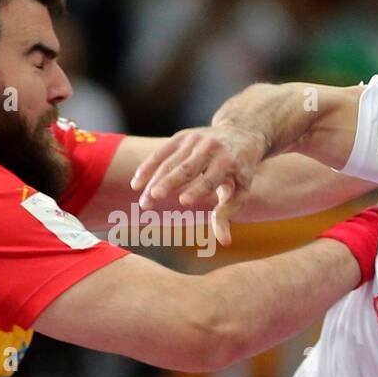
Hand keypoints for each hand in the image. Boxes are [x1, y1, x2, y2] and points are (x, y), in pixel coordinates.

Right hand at [130, 117, 270, 245]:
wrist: (239, 133)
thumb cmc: (239, 170)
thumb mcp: (241, 191)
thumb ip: (227, 214)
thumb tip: (224, 242)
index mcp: (228, 162)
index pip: (210, 178)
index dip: (197, 189)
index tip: (183, 201)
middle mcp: (210, 148)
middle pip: (185, 168)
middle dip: (166, 184)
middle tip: (150, 201)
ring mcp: (194, 140)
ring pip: (169, 162)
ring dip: (153, 182)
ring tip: (143, 202)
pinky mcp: (181, 137)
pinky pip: (161, 152)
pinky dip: (147, 167)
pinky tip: (136, 182)